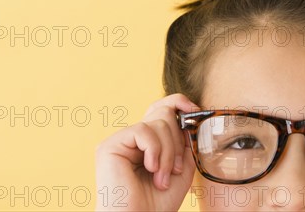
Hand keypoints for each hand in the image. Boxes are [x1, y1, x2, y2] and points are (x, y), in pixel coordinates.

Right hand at [95, 93, 198, 210]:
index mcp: (149, 142)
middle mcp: (133, 138)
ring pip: (157, 123)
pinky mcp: (109, 146)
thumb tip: (190, 118)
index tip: (195, 110)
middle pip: (164, 114)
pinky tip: (151, 168)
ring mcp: (120, 141)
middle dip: (177, 142)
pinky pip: (143, 130)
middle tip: (175, 170)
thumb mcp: (182, 167)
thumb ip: (185, 142)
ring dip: (168, 152)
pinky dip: (154, 150)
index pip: (162, 108)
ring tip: (162, 178)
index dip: (178, 103)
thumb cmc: (158, 202)